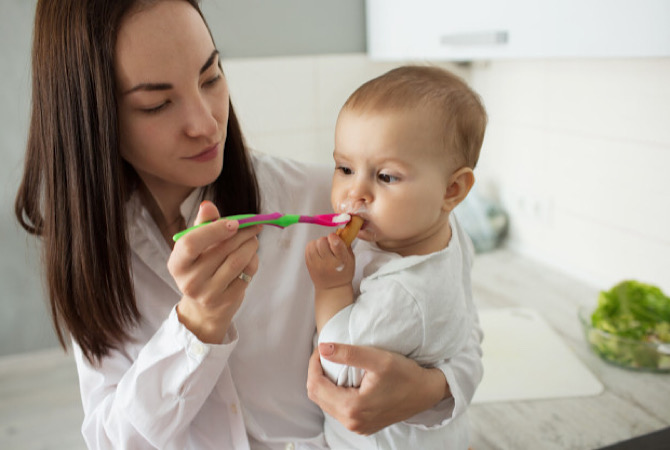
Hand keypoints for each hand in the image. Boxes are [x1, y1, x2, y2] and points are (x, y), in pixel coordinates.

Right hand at [168, 201, 260, 342]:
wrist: (204, 308)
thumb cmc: (201, 267)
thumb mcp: (197, 246)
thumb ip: (203, 224)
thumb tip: (207, 205)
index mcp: (177, 264)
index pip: (191, 243)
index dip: (214, 230)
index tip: (234, 222)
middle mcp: (189, 281)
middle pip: (221, 250)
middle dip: (242, 233)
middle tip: (254, 224)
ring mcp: (208, 294)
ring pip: (237, 261)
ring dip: (251, 244)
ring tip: (253, 238)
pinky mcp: (227, 301)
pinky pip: (247, 273)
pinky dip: (253, 260)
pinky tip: (250, 256)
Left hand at [305, 233, 353, 289]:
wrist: (332, 288)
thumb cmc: (343, 272)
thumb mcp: (350, 259)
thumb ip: (346, 244)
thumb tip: (340, 230)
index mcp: (340, 261)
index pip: (335, 243)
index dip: (334, 237)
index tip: (335, 239)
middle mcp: (327, 263)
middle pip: (322, 241)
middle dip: (326, 240)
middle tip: (330, 246)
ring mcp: (316, 264)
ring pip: (313, 243)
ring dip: (318, 243)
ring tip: (323, 249)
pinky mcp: (308, 264)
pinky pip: (308, 248)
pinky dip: (312, 246)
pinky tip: (318, 252)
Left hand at [306, 343, 448, 434]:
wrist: (426, 392)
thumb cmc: (405, 375)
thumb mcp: (378, 359)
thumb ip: (348, 353)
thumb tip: (322, 347)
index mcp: (352, 408)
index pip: (316, 386)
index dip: (313, 364)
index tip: (321, 348)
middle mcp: (352, 423)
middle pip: (317, 397)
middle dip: (316, 374)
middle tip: (324, 355)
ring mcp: (358, 427)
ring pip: (326, 404)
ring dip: (324, 384)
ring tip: (332, 364)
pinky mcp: (363, 426)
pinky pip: (338, 410)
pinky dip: (334, 393)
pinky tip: (342, 380)